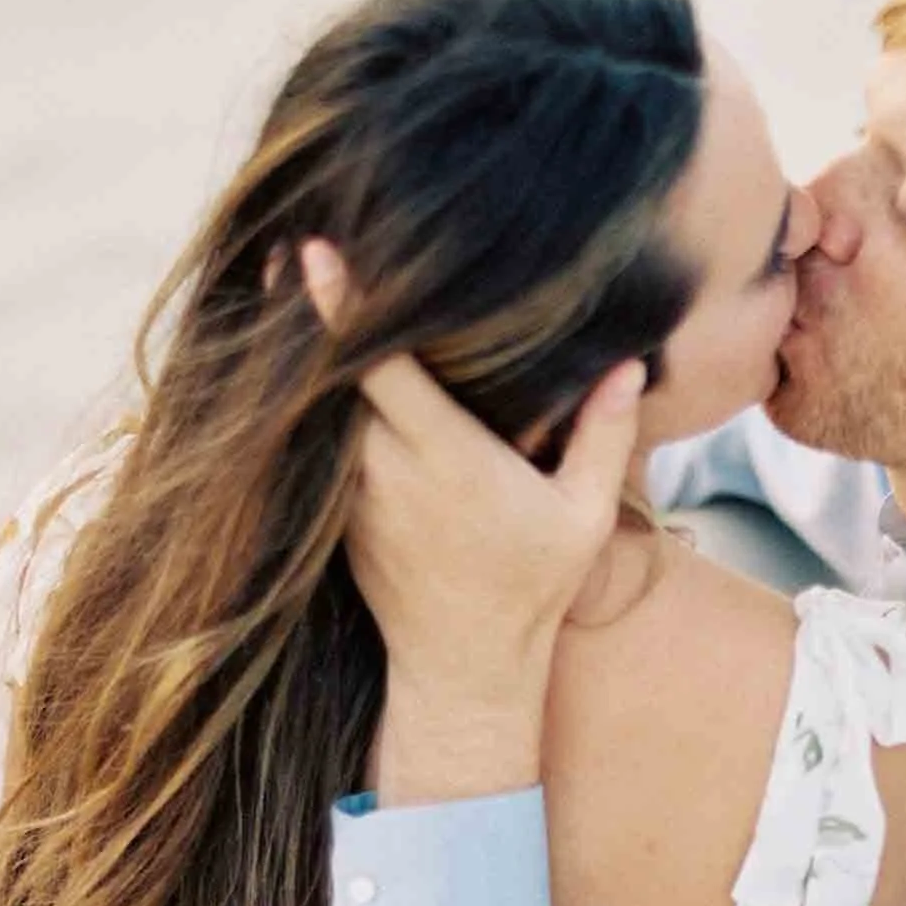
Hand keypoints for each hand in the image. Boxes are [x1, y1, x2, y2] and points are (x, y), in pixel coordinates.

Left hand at [321, 246, 645, 804]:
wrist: (461, 668)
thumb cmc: (530, 588)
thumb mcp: (584, 516)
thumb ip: (605, 437)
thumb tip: (630, 365)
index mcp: (444, 457)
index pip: (379, 367)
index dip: (344, 308)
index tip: (311, 250)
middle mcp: (385, 469)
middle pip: (327, 372)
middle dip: (301, 312)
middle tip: (281, 237)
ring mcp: (351, 493)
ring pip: (312, 405)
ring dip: (297, 353)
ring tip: (276, 282)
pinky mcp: (335, 512)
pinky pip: (314, 439)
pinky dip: (304, 400)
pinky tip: (298, 361)